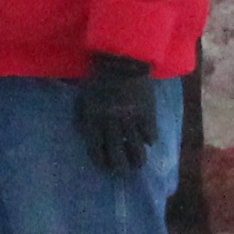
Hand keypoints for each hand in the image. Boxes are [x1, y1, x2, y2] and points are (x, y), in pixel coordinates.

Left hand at [74, 53, 163, 178]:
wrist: (122, 60)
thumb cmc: (99, 78)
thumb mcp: (83, 97)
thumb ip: (83, 116)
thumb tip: (85, 134)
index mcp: (93, 119)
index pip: (96, 151)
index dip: (101, 163)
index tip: (106, 167)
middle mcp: (111, 124)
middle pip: (118, 156)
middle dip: (121, 169)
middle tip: (124, 173)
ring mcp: (131, 120)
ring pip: (137, 151)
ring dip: (138, 161)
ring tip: (138, 164)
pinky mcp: (148, 114)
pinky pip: (150, 136)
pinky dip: (149, 140)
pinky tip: (148, 140)